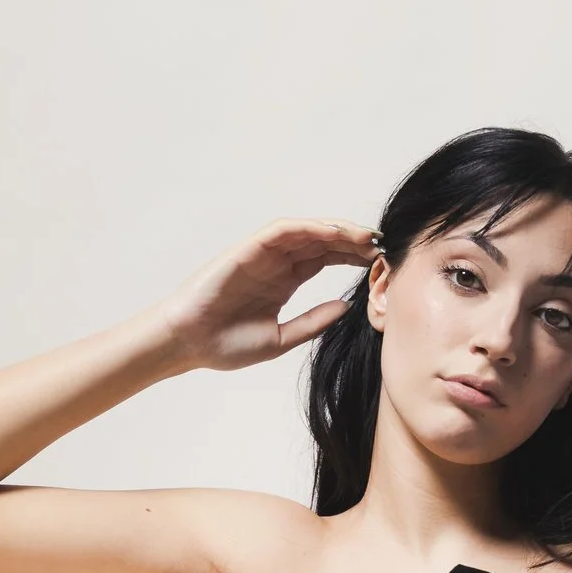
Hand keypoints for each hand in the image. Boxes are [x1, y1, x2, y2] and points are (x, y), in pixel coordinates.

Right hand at [158, 218, 381, 372]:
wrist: (189, 343)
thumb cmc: (226, 345)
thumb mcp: (280, 339)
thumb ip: (313, 322)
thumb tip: (346, 307)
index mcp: (283, 282)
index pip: (325, 259)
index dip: (352, 257)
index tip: (380, 263)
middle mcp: (275, 264)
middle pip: (321, 242)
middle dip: (352, 241)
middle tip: (382, 245)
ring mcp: (262, 255)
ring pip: (306, 231)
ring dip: (336, 230)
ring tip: (365, 237)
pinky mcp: (248, 249)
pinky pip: (282, 231)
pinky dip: (308, 228)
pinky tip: (332, 233)